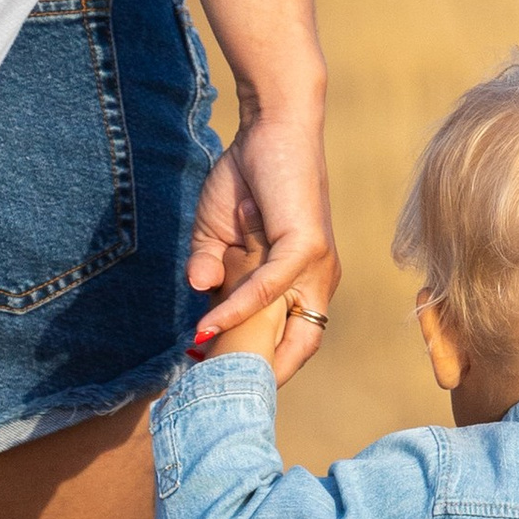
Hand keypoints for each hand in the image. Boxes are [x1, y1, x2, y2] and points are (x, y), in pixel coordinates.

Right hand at [187, 105, 338, 381]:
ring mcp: (318, 265)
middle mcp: (319, 280)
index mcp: (305, 281)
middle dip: (260, 375)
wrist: (270, 124)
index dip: (263, 366)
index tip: (225, 385)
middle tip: (217, 394)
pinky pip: (269, 288)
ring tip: (207, 369)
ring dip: (242, 348)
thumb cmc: (248, 175)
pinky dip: (238, 308)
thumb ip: (209, 265)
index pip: (294, 341)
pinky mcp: (308, 245)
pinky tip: (207, 323)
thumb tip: (199, 293)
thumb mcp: (218, 232)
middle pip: (299, 348)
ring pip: (283, 324)